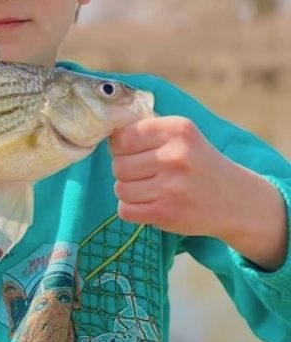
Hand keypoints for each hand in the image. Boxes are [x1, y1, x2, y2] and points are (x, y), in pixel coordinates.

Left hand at [109, 116, 286, 269]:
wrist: (235, 200)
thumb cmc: (198, 163)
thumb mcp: (183, 135)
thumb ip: (147, 128)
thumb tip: (106, 130)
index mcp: (177, 130)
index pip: (122, 136)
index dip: (121, 146)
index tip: (132, 151)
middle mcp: (176, 155)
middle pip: (118, 164)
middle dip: (125, 170)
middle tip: (145, 173)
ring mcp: (172, 186)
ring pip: (120, 188)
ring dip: (129, 191)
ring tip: (150, 189)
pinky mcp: (167, 213)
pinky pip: (125, 210)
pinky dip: (131, 209)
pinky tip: (149, 204)